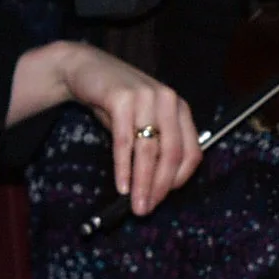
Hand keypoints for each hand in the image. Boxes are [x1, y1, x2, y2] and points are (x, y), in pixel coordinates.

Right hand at [8, 41, 202, 214]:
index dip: (179, 179)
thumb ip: (155, 146)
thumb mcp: (143, 120)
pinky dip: (123, 167)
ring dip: (142, 183)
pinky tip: (121, 185)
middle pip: (171, 153)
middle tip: (147, 209)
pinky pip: (125, 142)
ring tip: (135, 204)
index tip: (163, 197)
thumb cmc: (117, 102)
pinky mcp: (122, 98)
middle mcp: (168, 101)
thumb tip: (156, 188)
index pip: (192, 151)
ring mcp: (146, 97)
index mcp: (179, 108)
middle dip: (160, 187)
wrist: (86, 69)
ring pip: (148, 150)